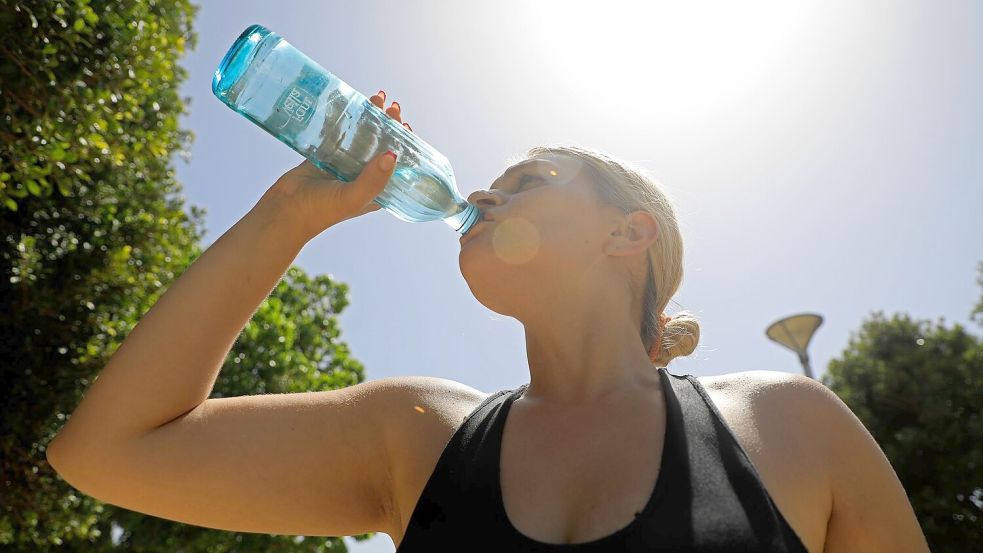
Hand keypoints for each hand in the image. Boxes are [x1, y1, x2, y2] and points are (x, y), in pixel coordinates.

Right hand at [256, 90, 414, 240]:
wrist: (283, 211)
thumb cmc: (319, 212)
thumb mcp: (352, 198)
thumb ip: (373, 180)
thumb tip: (393, 156)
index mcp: (375, 190)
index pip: (396, 165)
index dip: (404, 145)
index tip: (406, 125)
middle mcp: (362, 177)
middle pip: (380, 146)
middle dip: (388, 126)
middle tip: (392, 107)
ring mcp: (344, 165)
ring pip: (361, 137)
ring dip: (369, 119)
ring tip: (376, 99)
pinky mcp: (325, 156)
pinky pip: (338, 134)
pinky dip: (344, 120)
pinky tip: (349, 104)